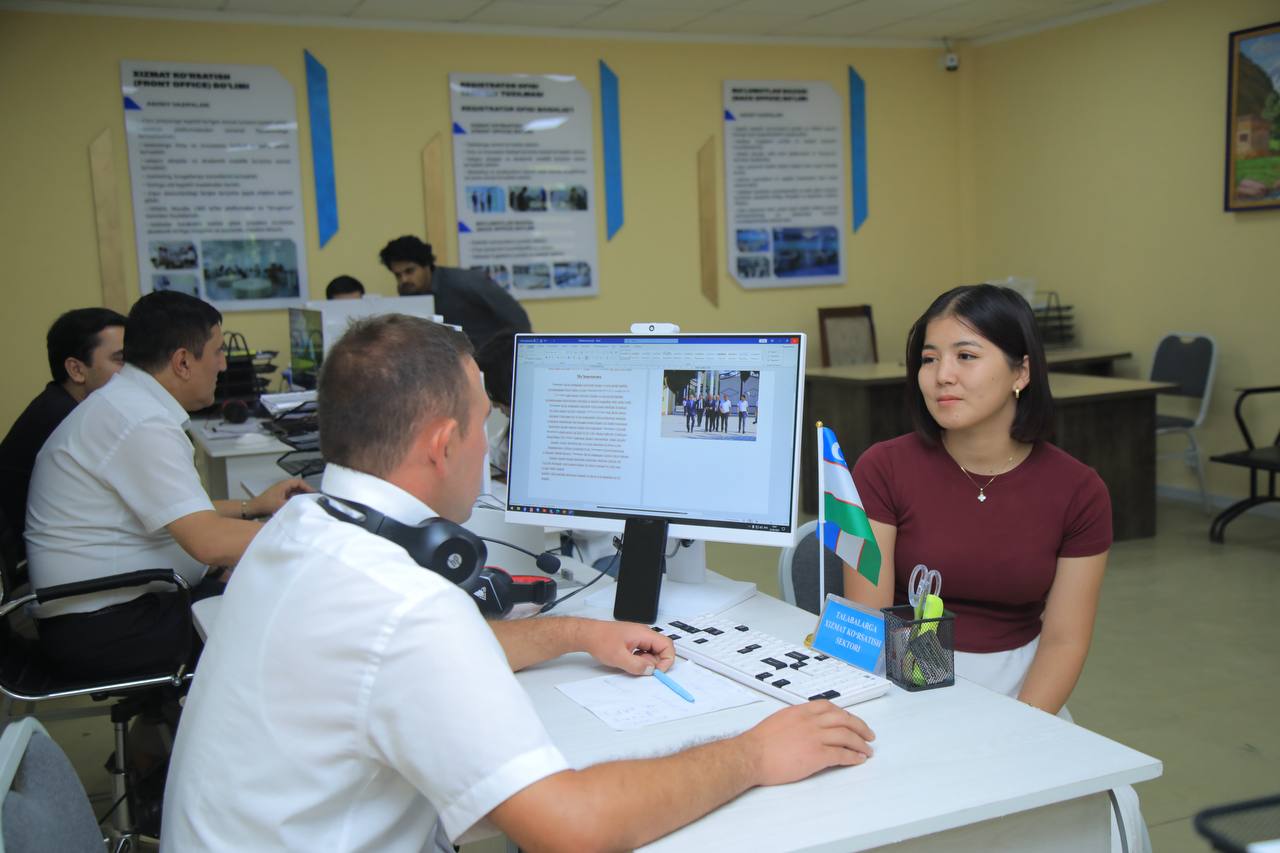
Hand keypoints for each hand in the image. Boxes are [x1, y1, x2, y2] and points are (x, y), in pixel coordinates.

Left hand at [248, 477, 313, 516]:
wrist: (254, 509)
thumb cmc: (265, 504)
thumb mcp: (280, 504)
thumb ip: (293, 504)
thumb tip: (304, 506)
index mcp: (284, 485)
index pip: (299, 482)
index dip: (307, 487)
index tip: (313, 493)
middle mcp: (283, 486)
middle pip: (298, 486)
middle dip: (306, 491)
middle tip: (313, 498)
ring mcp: (282, 492)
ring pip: (295, 492)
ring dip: (302, 496)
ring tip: (308, 502)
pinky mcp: (281, 497)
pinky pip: (292, 497)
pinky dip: (297, 500)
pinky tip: (300, 506)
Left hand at [581, 620, 674, 674]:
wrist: (588, 634)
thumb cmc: (600, 640)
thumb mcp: (619, 657)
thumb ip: (637, 665)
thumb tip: (650, 670)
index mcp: (644, 633)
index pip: (667, 645)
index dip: (666, 660)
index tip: (657, 671)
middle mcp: (643, 633)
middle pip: (661, 649)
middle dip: (654, 662)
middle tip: (641, 669)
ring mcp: (638, 637)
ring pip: (651, 652)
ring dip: (645, 661)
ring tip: (630, 662)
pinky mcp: (633, 641)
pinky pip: (643, 652)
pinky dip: (639, 659)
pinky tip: (628, 660)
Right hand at [740, 701, 874, 786]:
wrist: (751, 755)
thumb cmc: (759, 743)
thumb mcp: (778, 721)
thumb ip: (795, 721)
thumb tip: (804, 728)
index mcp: (800, 711)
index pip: (829, 707)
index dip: (845, 714)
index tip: (851, 720)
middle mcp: (810, 721)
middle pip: (844, 719)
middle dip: (860, 726)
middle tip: (868, 734)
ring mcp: (815, 737)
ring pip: (846, 736)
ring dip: (860, 743)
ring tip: (867, 750)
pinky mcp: (817, 755)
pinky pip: (841, 754)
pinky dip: (853, 757)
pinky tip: (858, 760)